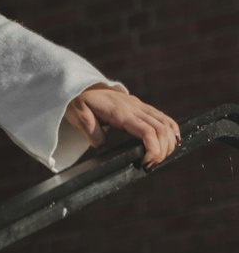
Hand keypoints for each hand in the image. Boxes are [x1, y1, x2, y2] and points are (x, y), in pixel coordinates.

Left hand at [64, 84, 180, 170]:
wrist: (81, 88)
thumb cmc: (80, 103)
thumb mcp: (79, 116)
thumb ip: (91, 131)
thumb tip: (101, 145)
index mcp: (121, 112)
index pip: (147, 131)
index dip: (154, 149)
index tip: (146, 163)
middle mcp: (134, 107)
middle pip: (161, 129)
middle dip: (162, 151)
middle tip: (151, 165)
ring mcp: (140, 106)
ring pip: (165, 123)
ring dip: (169, 142)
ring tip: (161, 158)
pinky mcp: (142, 107)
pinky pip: (163, 117)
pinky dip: (172, 130)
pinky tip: (173, 142)